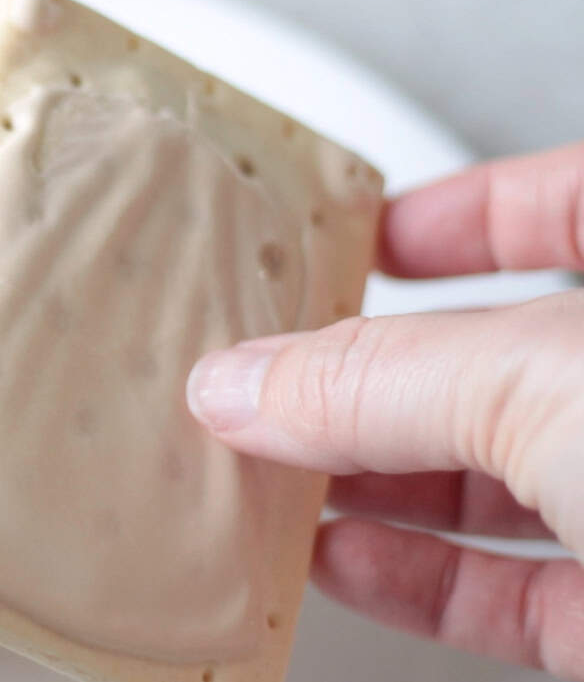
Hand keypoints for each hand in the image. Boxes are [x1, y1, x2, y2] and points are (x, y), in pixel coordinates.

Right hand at [188, 142, 583, 678]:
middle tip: (267, 370)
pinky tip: (337, 561)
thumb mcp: (547, 382)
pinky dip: (418, 579)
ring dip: (373, 483)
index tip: (364, 233)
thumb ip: (383, 381)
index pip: (564, 201)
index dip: (460, 209)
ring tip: (263, 472)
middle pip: (498, 358)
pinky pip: (515, 592)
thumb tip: (242, 383)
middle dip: (375, 370)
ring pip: (497, 482)